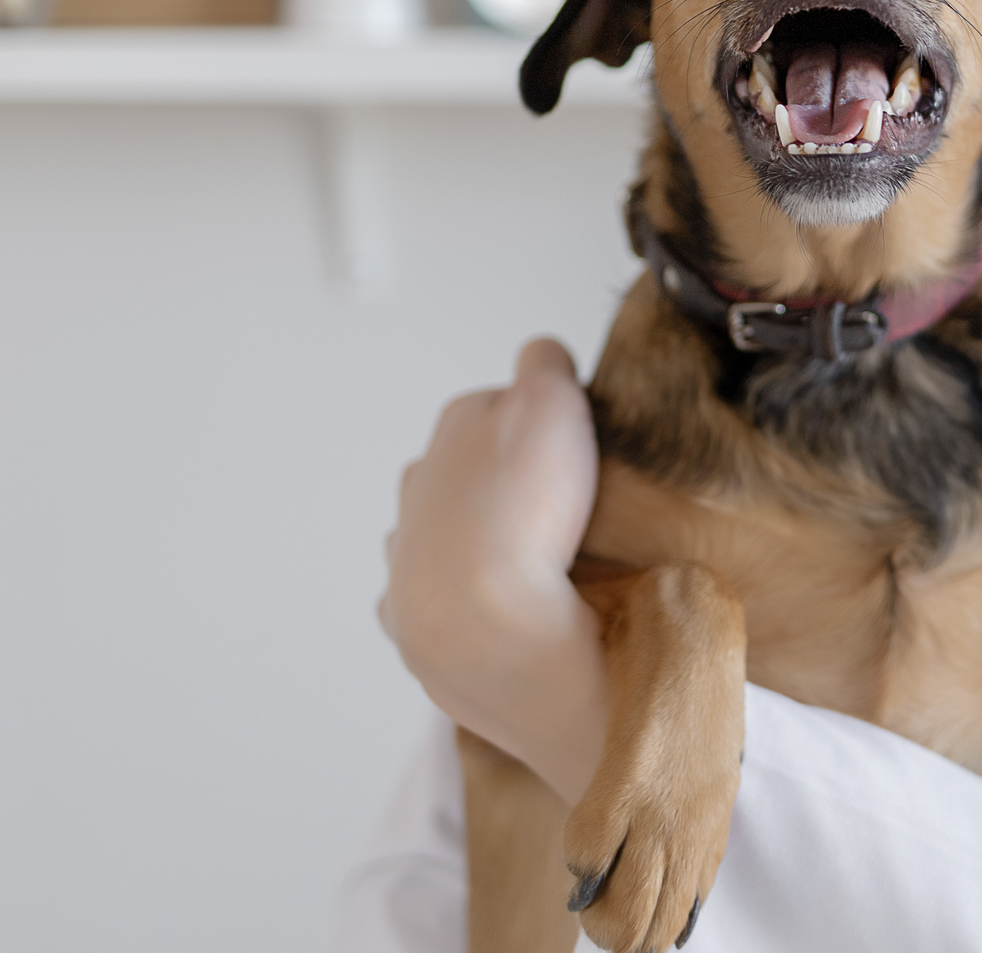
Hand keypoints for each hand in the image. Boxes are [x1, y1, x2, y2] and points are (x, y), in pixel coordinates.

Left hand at [380, 337, 609, 801]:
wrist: (492, 627)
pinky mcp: (408, 623)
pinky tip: (505, 611)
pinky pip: (436, 603)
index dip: (542, 423)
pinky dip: (464, 602)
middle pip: (464, 471)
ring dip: (478, 544)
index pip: (500, 404)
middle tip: (561, 510)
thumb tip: (539, 354)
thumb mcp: (552, 401)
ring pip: (444, 537)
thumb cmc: (526, 508)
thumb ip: (545, 365)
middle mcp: (417, 487)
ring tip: (538, 569)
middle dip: (502, 483)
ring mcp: (405, 558)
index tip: (576, 450)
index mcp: (453, 427)